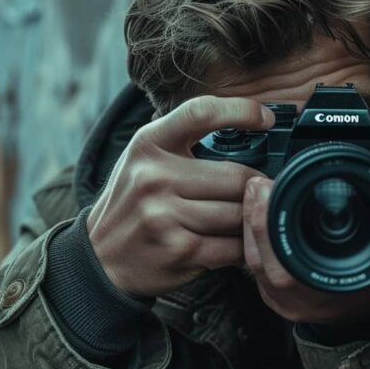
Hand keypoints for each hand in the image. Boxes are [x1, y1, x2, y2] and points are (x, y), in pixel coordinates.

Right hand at [87, 96, 273, 296]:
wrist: (102, 258)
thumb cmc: (134, 202)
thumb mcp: (146, 158)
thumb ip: (185, 140)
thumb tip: (248, 128)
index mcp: (148, 145)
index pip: (201, 113)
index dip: (241, 110)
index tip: (267, 118)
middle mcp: (155, 177)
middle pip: (236, 176)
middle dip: (255, 187)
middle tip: (258, 192)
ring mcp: (165, 215)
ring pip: (239, 213)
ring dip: (250, 219)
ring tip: (245, 219)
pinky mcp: (180, 249)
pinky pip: (233, 246)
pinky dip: (244, 247)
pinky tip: (238, 243)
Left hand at [242, 176, 369, 325]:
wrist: (366, 322)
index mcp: (324, 294)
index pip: (288, 267)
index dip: (272, 228)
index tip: (270, 190)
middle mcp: (296, 301)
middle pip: (261, 260)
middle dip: (256, 217)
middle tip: (257, 184)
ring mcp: (279, 301)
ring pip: (251, 261)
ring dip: (250, 224)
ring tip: (254, 191)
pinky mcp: (269, 295)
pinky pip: (252, 266)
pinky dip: (251, 237)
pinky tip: (253, 213)